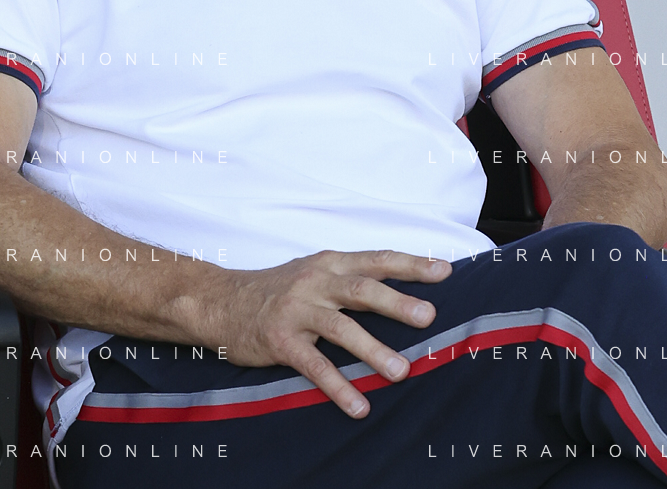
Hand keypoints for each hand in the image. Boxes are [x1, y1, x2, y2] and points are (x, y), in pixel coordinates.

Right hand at [201, 249, 451, 417]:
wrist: (222, 301)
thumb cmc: (278, 289)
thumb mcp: (314, 272)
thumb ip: (350, 279)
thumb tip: (400, 291)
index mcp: (330, 263)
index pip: (376, 259)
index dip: (410, 264)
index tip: (444, 271)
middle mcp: (316, 282)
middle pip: (362, 289)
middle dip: (397, 301)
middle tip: (428, 316)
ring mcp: (298, 310)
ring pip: (341, 328)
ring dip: (373, 350)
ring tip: (401, 371)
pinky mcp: (281, 341)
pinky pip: (314, 366)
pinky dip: (338, 387)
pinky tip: (359, 406)